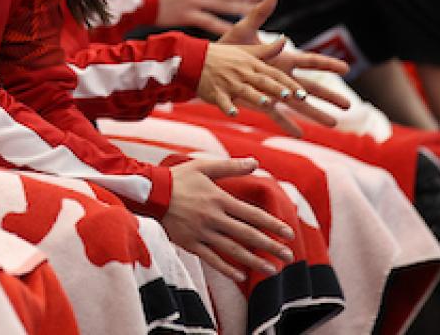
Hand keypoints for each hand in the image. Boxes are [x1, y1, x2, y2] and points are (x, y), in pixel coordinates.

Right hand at [160, 157, 295, 282]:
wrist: (150, 193)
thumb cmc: (178, 177)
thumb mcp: (203, 166)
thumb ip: (230, 166)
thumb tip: (255, 162)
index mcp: (219, 199)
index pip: (252, 215)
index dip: (272, 225)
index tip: (289, 234)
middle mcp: (213, 218)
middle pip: (247, 235)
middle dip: (270, 246)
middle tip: (289, 257)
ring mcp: (201, 233)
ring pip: (233, 250)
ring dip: (255, 261)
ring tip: (272, 270)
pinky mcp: (190, 243)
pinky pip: (211, 259)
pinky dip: (227, 269)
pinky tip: (241, 276)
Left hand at [203, 0, 351, 135]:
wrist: (209, 65)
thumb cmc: (228, 46)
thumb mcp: (244, 29)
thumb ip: (260, 13)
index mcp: (282, 58)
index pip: (310, 60)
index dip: (328, 64)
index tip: (346, 68)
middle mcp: (282, 76)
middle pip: (311, 87)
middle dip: (329, 95)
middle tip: (348, 106)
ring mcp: (273, 90)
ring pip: (299, 104)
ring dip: (315, 114)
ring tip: (333, 124)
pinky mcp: (260, 101)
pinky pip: (276, 115)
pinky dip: (287, 124)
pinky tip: (300, 134)